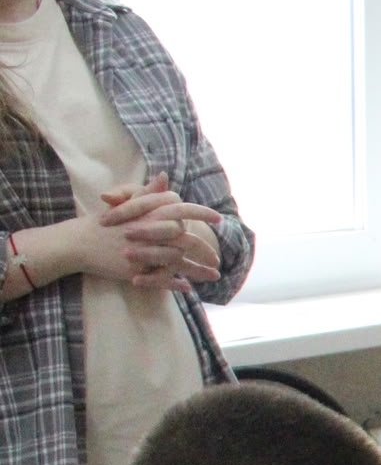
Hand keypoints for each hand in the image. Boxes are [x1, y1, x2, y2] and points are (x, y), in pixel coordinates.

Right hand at [92, 174, 222, 288]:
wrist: (78, 243)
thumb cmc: (104, 223)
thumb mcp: (126, 205)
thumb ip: (148, 194)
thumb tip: (165, 177)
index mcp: (147, 214)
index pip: (179, 209)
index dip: (201, 213)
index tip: (218, 218)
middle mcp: (147, 232)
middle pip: (185, 238)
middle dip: (205, 249)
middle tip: (217, 258)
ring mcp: (141, 252)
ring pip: (177, 262)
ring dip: (198, 270)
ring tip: (213, 276)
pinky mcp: (134, 271)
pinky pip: (161, 279)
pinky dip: (176, 284)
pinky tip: (188, 287)